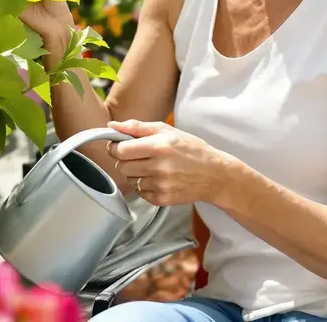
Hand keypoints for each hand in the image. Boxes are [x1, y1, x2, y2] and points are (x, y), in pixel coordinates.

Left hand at [106, 120, 234, 206]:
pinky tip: (158, 179)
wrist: (214, 175)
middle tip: (137, 156)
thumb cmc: (191, 150)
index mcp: (158, 146)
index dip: (115, 147)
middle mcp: (158, 167)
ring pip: (130, 180)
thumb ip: (137, 127)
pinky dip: (144, 186)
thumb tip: (112, 126)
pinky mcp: (162, 199)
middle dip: (125, 160)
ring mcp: (160, 185)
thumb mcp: (167, 131)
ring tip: (151, 167)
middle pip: (122, 166)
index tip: (119, 146)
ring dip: (135, 173)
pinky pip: (140, 193)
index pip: (120, 150)